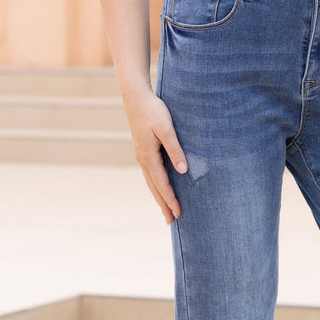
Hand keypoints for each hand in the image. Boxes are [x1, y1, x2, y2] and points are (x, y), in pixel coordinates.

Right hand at [124, 89, 186, 223]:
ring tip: (166, 211)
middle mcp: (142, 159)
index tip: (179, 213)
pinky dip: (155, 186)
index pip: (162, 183)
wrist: (136, 98)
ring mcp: (141, 156)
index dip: (171, 199)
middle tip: (171, 222)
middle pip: (154, 187)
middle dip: (163, 205)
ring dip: (158, 197)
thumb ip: (175, 149)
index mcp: (149, 156)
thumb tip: (183, 171)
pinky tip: (159, 189)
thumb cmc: (154, 111)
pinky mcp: (142, 151)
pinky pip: (149, 174)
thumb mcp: (166, 129)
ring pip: (150, 182)